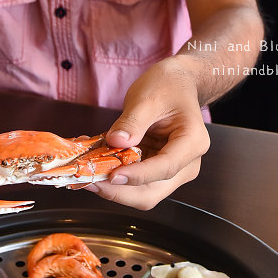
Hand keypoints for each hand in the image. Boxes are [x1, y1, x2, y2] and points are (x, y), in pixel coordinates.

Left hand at [86, 56, 209, 209]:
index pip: (165, 168)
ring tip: (85, 172)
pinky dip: (112, 176)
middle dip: (119, 192)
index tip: (111, 175)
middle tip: (89, 180)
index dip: (137, 176)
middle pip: (152, 192)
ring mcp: (171, 171)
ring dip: (112, 187)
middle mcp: (186, 164)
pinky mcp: (155, 171)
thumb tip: (115, 142)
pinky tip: (93, 164)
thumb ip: (132, 121)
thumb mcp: (147, 97)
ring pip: (140, 193)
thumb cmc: (168, 86)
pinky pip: (133, 182)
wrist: (177, 84)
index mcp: (192, 143)